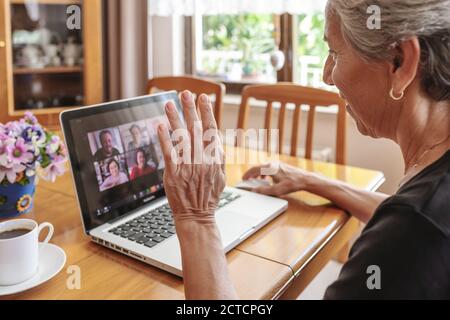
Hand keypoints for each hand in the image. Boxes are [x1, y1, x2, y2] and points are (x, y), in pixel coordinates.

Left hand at [157, 91, 225, 224]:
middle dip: (190, 109)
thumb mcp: (221, 175)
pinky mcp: (174, 174)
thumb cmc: (208, 195)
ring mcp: (188, 166)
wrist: (196, 215)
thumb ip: (218, 155)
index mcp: (215, 158)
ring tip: (170, 103)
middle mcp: (202, 160)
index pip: (211, 130)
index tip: (203, 98)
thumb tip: (216, 135)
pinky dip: (165, 138)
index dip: (207, 112)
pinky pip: (169, 152)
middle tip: (185, 93)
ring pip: (181, 137)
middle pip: (196, 129)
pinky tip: (160, 126)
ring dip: (175, 118)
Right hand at [242, 162, 315, 196]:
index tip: (243, 178)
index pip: (254, 169)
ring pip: (263, 168)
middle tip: (247, 180)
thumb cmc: (292, 183)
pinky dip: (264, 173)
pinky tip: (266, 179)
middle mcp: (273, 164)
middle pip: (258, 168)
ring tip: (255, 180)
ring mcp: (277, 164)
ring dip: (258, 174)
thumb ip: (264, 190)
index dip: (247, 174)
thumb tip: (255, 191)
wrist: (305, 179)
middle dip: (252, 174)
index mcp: (270, 167)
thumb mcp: (277, 190)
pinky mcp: (281, 166)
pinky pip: (269, 168)